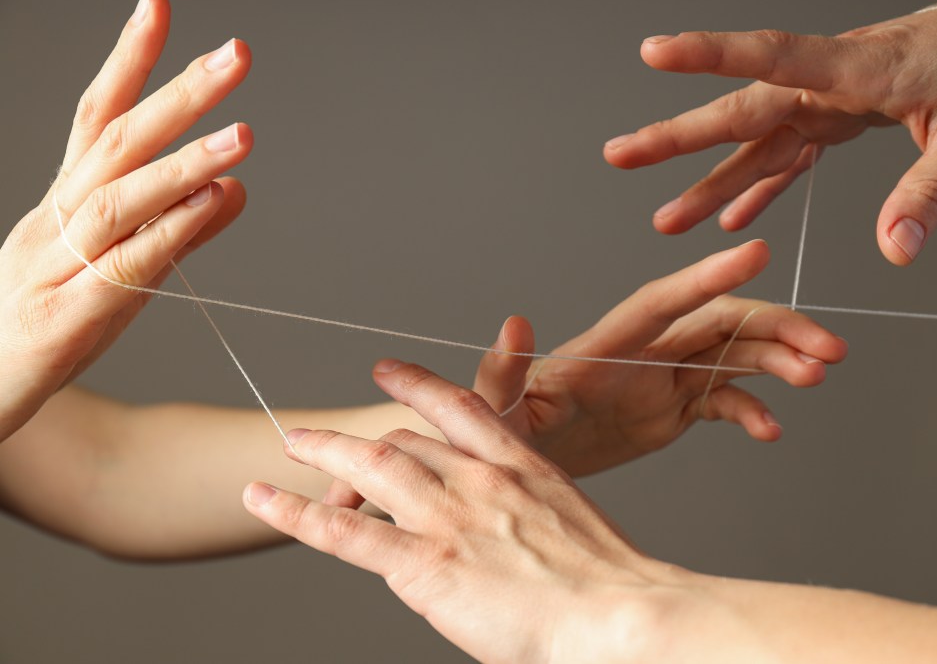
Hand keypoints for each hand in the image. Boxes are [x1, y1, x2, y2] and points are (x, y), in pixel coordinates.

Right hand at [0, 0, 251, 439]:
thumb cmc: (49, 320)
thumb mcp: (117, 267)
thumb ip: (177, 229)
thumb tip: (233, 187)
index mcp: (64, 202)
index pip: (98, 116)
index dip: (129, 59)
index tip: (159, 4)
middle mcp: (56, 221)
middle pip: (117, 144)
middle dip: (178, 94)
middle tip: (235, 55)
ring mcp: (57, 266)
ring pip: (120, 201)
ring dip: (183, 163)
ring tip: (241, 134)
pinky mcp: (67, 317)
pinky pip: (120, 268)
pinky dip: (166, 234)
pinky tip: (210, 205)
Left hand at [245, 363, 691, 663]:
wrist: (621, 613)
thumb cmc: (610, 585)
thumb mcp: (573, 531)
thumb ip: (529, 521)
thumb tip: (507, 541)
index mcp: (520, 466)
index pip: (458, 408)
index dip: (416, 385)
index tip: (388, 370)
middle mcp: (479, 478)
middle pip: (403, 441)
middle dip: (357, 440)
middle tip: (319, 435)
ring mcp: (448, 516)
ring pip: (370, 468)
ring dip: (323, 454)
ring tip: (289, 447)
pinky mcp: (423, 562)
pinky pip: (346, 532)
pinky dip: (299, 513)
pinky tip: (267, 500)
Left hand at [473, 240, 846, 475]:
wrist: (527, 465)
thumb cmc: (508, 430)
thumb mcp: (501, 411)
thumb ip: (505, 372)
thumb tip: (513, 325)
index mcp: (606, 345)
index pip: (662, 302)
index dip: (707, 278)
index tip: (756, 255)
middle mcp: (643, 351)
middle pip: (719, 322)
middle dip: (776, 326)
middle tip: (828, 347)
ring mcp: (663, 377)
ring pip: (734, 354)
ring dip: (779, 360)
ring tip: (816, 376)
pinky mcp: (674, 407)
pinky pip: (725, 399)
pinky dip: (753, 409)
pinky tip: (771, 429)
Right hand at [603, 0, 936, 264]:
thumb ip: (930, 191)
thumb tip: (895, 250)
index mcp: (859, 70)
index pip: (773, 57)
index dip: (711, 54)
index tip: (656, 51)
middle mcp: (830, 84)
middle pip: (742, 110)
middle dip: (677, 136)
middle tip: (622, 153)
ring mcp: (829, 102)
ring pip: (755, 144)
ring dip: (708, 180)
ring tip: (666, 218)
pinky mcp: (838, 119)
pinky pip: (788, 158)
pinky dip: (759, 189)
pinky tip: (733, 219)